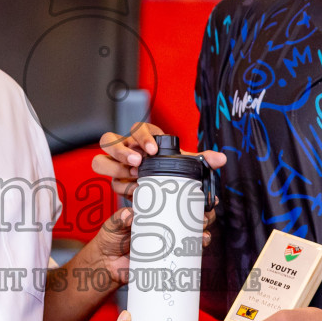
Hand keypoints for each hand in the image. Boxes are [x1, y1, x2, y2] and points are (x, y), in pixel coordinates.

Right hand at [92, 122, 225, 198]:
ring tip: (133, 178)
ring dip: (114, 168)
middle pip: (108, 140)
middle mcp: (124, 147)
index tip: (152, 150)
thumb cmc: (168, 167)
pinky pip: (107, 181)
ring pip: (100, 160)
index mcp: (142, 137)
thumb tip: (221, 159)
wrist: (159, 187)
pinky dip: (118, 185)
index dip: (142, 137)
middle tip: (138, 163)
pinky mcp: (113, 179)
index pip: (136, 128)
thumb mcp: (183, 162)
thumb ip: (201, 160)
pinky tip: (133, 192)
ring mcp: (115, 164)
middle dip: (121, 151)